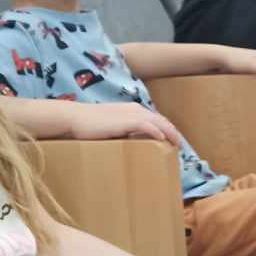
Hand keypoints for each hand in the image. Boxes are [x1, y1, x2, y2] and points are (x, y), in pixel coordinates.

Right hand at [68, 101, 183, 145]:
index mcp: (132, 110)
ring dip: (170, 133)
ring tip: (177, 145)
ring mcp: (131, 114)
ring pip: (158, 122)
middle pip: (162, 120)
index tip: (173, 141)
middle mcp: (135, 109)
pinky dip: (157, 132)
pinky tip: (163, 140)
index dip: (167, 129)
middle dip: (173, 132)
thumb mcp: (111, 127)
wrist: (75, 118)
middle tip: (180, 146)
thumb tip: (131, 144)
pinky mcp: (125, 120)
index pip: (156, 119)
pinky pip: (147, 125)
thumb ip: (123, 132)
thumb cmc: (89, 125)